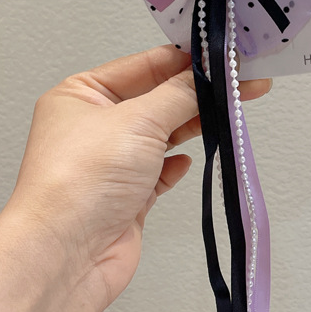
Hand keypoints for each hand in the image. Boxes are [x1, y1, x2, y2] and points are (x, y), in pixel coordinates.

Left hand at [7, 45, 269, 311]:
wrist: (68, 254)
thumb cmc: (79, 183)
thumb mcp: (138, 121)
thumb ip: (180, 95)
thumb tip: (209, 75)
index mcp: (82, 94)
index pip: (145, 65)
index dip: (187, 60)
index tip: (224, 58)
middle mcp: (94, 126)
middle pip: (157, 99)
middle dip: (199, 93)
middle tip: (242, 85)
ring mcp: (112, 163)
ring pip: (162, 134)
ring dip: (193, 127)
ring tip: (229, 117)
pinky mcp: (128, 197)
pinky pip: (159, 172)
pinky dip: (177, 165)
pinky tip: (190, 160)